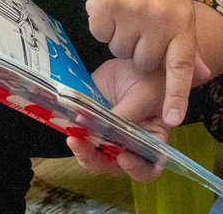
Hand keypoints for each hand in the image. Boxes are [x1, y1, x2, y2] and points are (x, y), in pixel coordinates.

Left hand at [67, 56, 211, 181]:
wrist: (135, 53)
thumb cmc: (151, 76)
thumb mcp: (143, 94)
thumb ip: (127, 114)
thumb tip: (100, 130)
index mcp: (152, 140)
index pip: (149, 167)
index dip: (136, 169)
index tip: (123, 157)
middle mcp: (132, 145)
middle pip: (116, 167)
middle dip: (98, 161)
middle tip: (83, 146)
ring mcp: (112, 136)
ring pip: (96, 156)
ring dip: (83, 151)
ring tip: (73, 138)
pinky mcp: (95, 125)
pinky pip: (84, 138)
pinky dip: (75, 136)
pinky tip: (69, 126)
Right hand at [79, 0, 199, 126]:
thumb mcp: (180, 6)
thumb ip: (187, 43)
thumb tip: (205, 74)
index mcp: (182, 20)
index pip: (182, 63)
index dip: (178, 93)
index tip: (174, 119)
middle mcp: (159, 17)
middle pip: (143, 63)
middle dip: (139, 50)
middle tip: (141, 23)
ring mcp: (132, 11)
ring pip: (119, 51)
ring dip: (119, 36)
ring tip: (127, 10)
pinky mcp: (105, 5)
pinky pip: (100, 35)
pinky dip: (101, 24)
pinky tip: (110, 4)